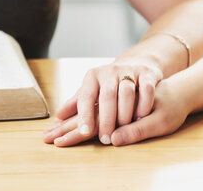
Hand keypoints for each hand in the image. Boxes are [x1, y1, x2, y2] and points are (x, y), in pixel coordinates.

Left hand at [44, 78, 190, 146]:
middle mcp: (109, 72)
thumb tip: (56, 118)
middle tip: (105, 139)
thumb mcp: (92, 90)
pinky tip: (140, 117)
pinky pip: (146, 87)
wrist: (136, 64)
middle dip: (106, 119)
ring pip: (126, 91)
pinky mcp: (146, 73)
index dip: (85, 114)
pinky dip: (143, 103)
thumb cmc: (109, 83)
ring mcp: (129, 71)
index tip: (84, 132)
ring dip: (124, 112)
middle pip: (106, 96)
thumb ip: (76, 104)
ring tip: (122, 131)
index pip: (86, 96)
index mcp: (92, 77)